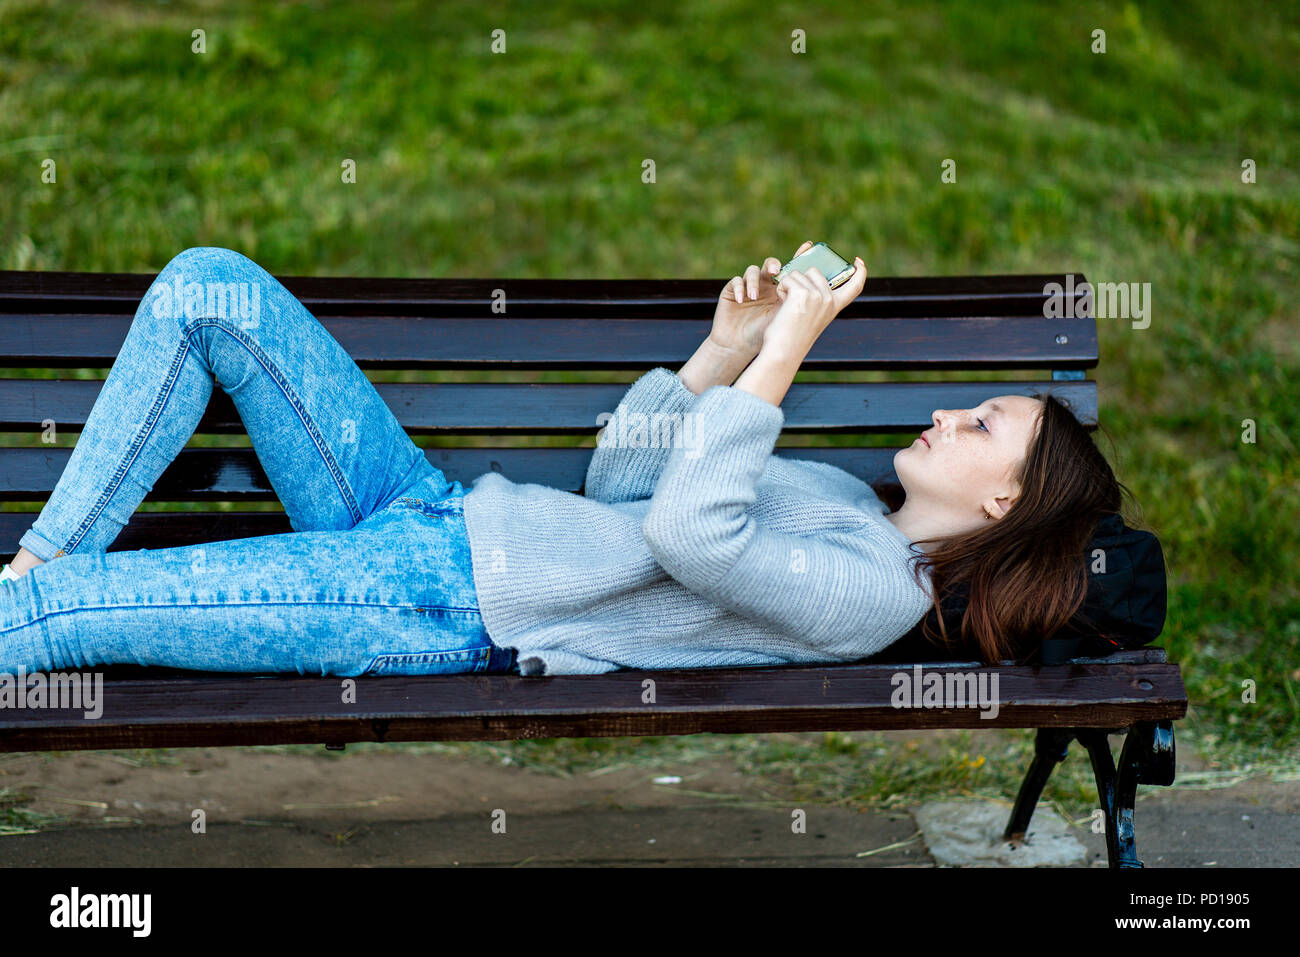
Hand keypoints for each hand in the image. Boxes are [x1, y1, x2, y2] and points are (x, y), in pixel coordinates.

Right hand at [709, 241, 815, 358]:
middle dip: (773, 265)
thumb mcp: (787, 319)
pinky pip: (736, 281)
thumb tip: (824, 295)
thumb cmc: (765, 335)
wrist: (741, 348)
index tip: (809, 245)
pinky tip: (744, 300)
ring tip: (755, 296)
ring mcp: (748, 286)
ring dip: (754, 281)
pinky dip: (740, 288)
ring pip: (753, 271)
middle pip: (771, 265)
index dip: (799, 255)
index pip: (791, 269)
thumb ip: (801, 304)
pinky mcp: (732, 291)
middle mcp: (765, 285)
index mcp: (780, 290)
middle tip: (775, 272)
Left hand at [761, 256, 866, 358]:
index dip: (860, 272)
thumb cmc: (792, 336)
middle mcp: (829, 299)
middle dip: (800, 280)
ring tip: (787, 305)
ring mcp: (817, 296)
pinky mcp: (802, 294)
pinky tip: (782, 303)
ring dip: (788, 285)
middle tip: (794, 301)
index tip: (858, 261)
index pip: (855, 286)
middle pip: (814, 271)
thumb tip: (810, 273)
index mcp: (835, 306)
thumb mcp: (812, 315)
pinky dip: (781, 288)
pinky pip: (787, 279)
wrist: (783, 352)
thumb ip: (817, 298)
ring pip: (799, 273)